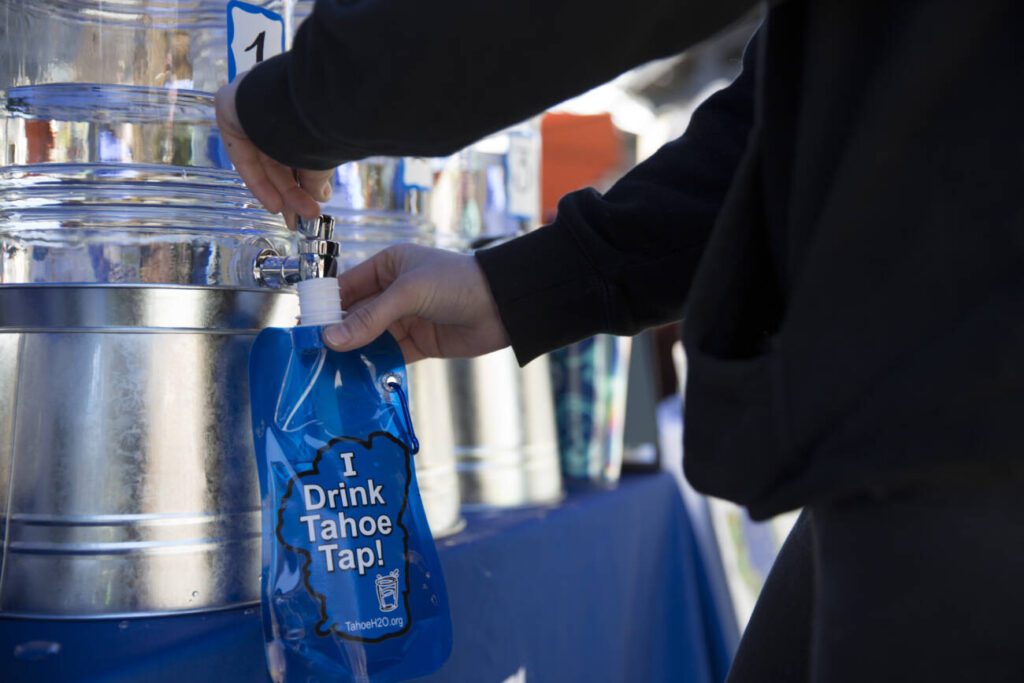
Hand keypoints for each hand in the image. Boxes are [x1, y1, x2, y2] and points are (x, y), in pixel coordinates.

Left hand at [214, 73, 332, 227]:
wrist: (294, 100)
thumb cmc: (313, 123)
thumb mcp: (319, 157)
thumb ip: (316, 178)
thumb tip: (322, 197)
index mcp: (300, 112)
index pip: (299, 150)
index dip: (306, 180)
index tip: (315, 202)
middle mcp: (276, 109)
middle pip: (283, 159)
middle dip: (295, 192)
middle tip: (308, 216)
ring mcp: (251, 110)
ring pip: (265, 161)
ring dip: (282, 191)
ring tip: (296, 218)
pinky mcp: (231, 112)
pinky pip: (243, 155)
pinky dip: (258, 181)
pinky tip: (274, 204)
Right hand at [325, 244, 510, 362]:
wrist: (503, 306)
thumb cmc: (456, 283)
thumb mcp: (409, 292)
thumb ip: (371, 318)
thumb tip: (332, 339)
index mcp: (389, 265)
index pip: (348, 287)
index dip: (327, 307)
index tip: (305, 328)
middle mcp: (394, 291)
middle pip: (356, 315)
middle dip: (336, 334)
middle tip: (310, 356)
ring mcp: (406, 319)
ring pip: (370, 338)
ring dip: (353, 353)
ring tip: (326, 371)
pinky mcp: (419, 343)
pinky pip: (389, 355)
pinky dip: (373, 366)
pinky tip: (355, 378)